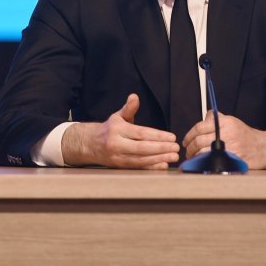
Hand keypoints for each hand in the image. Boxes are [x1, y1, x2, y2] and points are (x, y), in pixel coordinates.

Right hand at [61, 94, 178, 168]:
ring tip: (173, 157)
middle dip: (161, 149)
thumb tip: (134, 97)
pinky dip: (151, 167)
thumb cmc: (109, 129)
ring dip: (159, 159)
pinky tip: (163, 165)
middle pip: (142, 148)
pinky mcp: (120, 167)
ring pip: (141, 160)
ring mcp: (118, 157)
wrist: (90, 145)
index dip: (158, 136)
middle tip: (176, 148)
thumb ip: (129, 108)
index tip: (172, 137)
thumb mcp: (117, 117)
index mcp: (118, 130)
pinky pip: (138, 168)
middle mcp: (116, 144)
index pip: (141, 133)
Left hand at [182, 112, 265, 169]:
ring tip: (193, 159)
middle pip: (199, 141)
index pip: (199, 127)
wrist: (263, 147)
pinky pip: (211, 163)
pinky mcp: (231, 160)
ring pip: (203, 153)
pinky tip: (201, 165)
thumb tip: (203, 117)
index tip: (185, 141)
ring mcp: (229, 148)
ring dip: (194, 158)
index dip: (189, 136)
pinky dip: (203, 165)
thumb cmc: (245, 135)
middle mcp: (226, 134)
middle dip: (190, 148)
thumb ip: (216, 118)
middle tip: (188, 152)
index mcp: (224, 122)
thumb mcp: (232, 122)